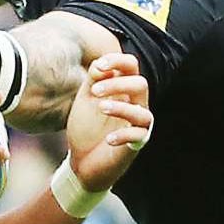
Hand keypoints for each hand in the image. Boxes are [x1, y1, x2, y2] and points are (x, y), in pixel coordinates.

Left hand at [65, 53, 150, 191]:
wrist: (81, 162)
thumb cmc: (86, 128)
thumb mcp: (85, 100)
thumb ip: (93, 80)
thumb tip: (100, 64)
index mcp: (123, 90)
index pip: (131, 67)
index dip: (119, 61)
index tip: (99, 65)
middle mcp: (135, 105)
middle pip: (141, 84)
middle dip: (117, 84)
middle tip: (94, 92)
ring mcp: (136, 126)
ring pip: (143, 112)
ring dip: (121, 107)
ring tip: (101, 108)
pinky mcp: (135, 145)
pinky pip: (139, 137)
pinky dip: (123, 136)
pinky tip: (107, 139)